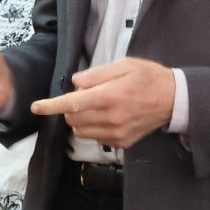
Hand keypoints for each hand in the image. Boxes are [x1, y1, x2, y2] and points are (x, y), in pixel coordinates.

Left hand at [31, 58, 173, 148]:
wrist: (174, 100)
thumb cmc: (148, 77)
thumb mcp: (124, 65)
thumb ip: (97, 74)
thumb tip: (75, 83)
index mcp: (109, 96)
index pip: (72, 103)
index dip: (51, 106)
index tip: (36, 107)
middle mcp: (111, 118)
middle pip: (73, 119)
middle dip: (71, 107)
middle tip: (88, 94)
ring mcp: (116, 134)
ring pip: (81, 131)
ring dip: (81, 119)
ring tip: (98, 105)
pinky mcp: (122, 143)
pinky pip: (96, 138)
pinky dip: (93, 128)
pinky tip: (108, 116)